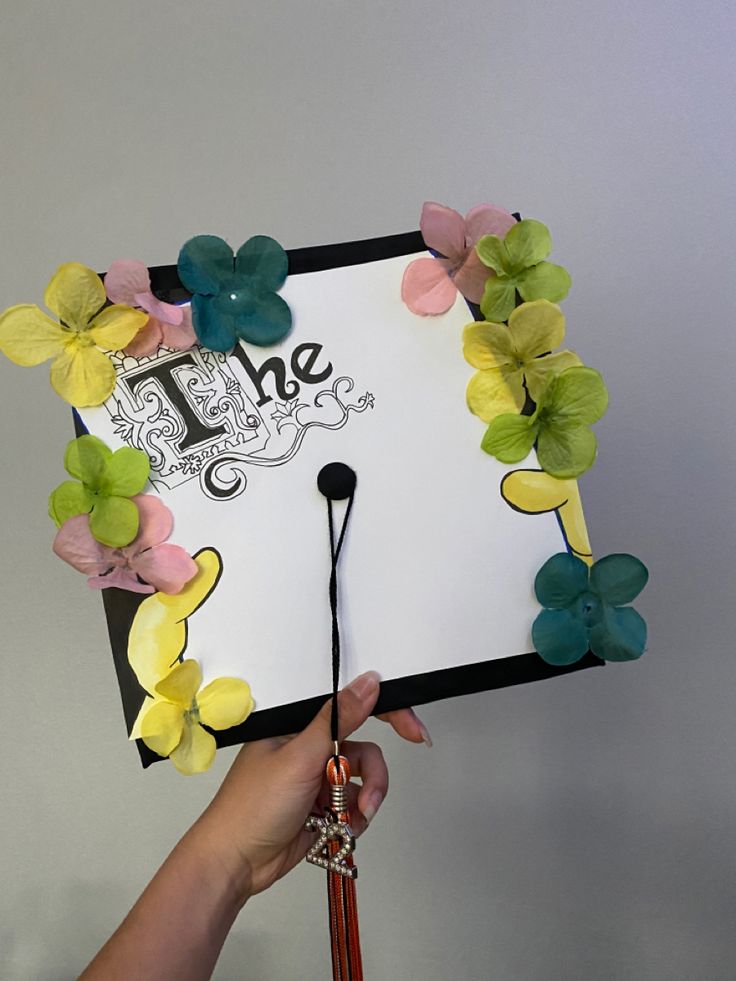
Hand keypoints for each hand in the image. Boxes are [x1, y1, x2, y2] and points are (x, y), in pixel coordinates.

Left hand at [192, 671, 428, 903]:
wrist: (234, 862)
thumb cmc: (254, 804)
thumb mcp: (300, 756)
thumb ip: (339, 719)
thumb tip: (369, 681)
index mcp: (299, 725)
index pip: (350, 706)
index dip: (387, 712)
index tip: (414, 729)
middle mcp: (309, 746)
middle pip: (363, 747)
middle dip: (373, 775)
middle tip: (374, 798)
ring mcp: (316, 777)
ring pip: (363, 778)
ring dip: (365, 800)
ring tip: (350, 821)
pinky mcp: (321, 805)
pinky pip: (355, 803)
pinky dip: (355, 816)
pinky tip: (341, 829)